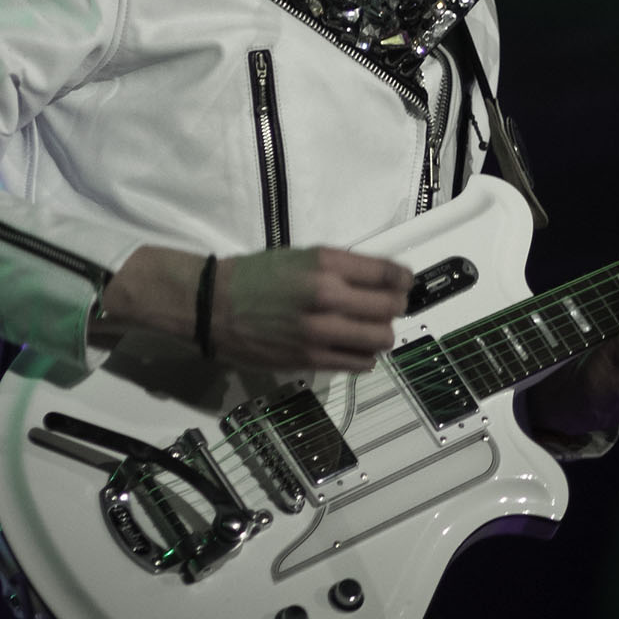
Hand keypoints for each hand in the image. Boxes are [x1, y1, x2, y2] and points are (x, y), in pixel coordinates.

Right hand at [97, 241, 410, 373]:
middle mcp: (327, 295)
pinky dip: (365, 355)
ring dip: (382, 333)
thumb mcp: (302, 256)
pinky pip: (359, 362)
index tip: (404, 281)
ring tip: (370, 328)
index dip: (403, 278)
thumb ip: (341, 268)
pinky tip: (354, 347)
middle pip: (390, 307)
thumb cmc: (258, 275)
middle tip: (388, 305)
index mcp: (325, 263)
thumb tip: (382, 280)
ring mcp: (320, 331)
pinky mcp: (311, 359)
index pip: (387, 272)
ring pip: (380, 338)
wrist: (215, 305)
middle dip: (395, 305)